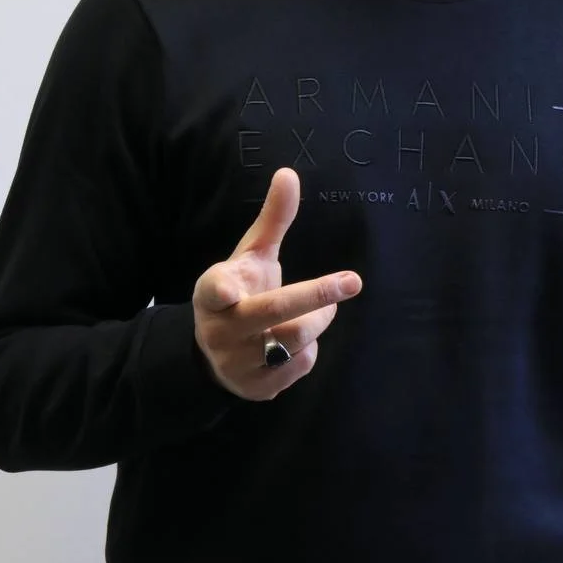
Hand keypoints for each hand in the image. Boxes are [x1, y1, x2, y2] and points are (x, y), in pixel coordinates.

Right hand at [193, 167, 362, 400]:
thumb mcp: (251, 257)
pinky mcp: (256, 388)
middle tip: (352, 281)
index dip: (222, 289)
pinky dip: (310, 348)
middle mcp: (220, 331)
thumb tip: (289, 173)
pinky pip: (300, 365)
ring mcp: (237, 363)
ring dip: (319, 320)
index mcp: (211, 295)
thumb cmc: (240, 293)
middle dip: (316, 295)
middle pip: (274, 314)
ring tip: (323, 308)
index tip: (232, 288)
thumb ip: (272, 221)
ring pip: (295, 340)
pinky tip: (300, 341)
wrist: (215, 355)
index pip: (214, 290)